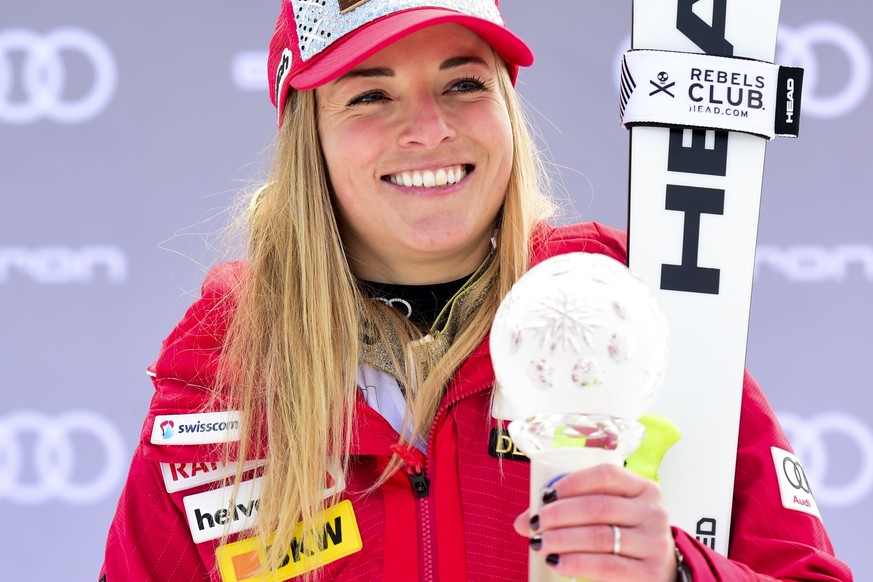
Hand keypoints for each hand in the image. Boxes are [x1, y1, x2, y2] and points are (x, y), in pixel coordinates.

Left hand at [514, 463, 676, 580]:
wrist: (662, 573)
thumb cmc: (627, 537)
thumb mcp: (612, 515)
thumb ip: (573, 510)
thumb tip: (523, 520)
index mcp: (644, 488)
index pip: (607, 475)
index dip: (572, 482)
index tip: (546, 495)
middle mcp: (653, 513)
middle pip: (599, 507)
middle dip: (560, 514)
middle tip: (536, 522)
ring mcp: (654, 543)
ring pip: (599, 537)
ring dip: (562, 539)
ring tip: (539, 543)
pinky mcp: (650, 573)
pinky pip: (606, 566)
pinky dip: (575, 563)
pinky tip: (556, 562)